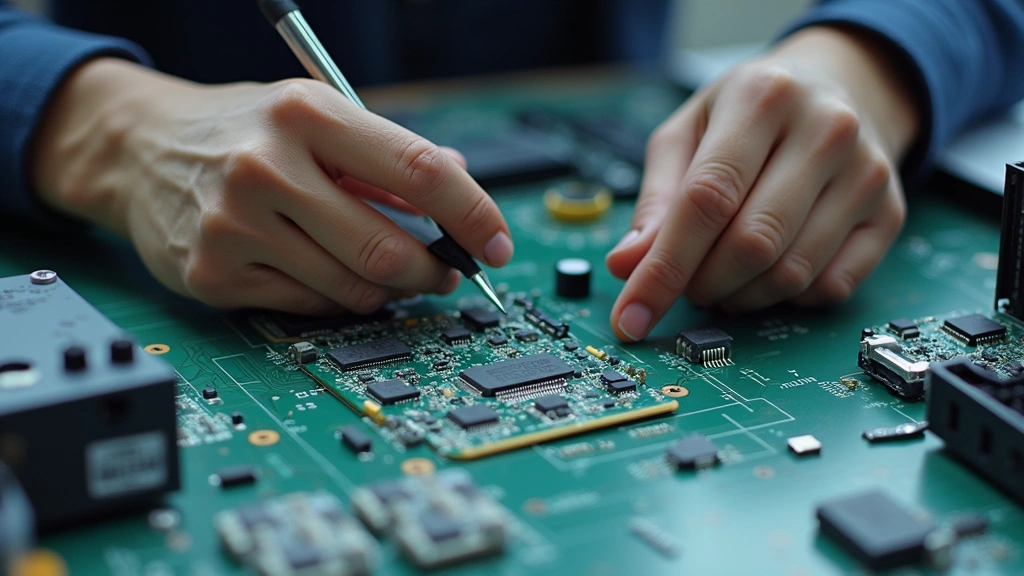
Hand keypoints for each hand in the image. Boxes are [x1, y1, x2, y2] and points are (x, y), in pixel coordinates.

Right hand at [30, 59, 513, 314]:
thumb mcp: (316, 116)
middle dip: (432, 272)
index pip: (419, 171)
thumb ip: (389, 154)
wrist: (140, 151)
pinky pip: (309, 306)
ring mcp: (235, 226)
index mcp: (306, 114)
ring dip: (386, 290)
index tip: (498, 243)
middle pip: (386, 249)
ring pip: (351, 289)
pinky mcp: (213, 275)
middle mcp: (267, 168)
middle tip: (444, 274)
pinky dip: (335, 298)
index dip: (473, 214)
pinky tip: (326, 274)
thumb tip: (463, 190)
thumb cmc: (244, 131)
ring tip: (384, 271)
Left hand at [605, 26, 919, 340]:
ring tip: (722, 277)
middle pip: (751, 243)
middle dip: (703, 284)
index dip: (663, 268)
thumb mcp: (688, 132)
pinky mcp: (890, 213)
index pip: (706, 199)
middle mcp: (825, 130)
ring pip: (792, 273)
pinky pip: (831, 287)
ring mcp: (866, 173)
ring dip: (741, 296)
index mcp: (762, 98)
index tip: (632, 315)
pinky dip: (787, 298)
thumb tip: (627, 265)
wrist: (841, 86)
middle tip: (687, 284)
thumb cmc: (751, 113)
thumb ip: (656, 199)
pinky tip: (769, 273)